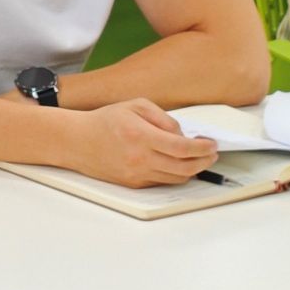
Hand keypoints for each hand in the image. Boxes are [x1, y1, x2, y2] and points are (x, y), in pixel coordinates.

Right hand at [67, 99, 218, 187]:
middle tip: (211, 154)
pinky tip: (176, 163)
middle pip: (185, 167)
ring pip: (177, 178)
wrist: (78, 141)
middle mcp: (140, 158)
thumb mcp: (135, 106)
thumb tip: (183, 134)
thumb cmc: (106, 121)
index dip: (203, 148)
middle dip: (204, 161)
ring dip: (192, 169)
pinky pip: (163, 181)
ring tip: (196, 158)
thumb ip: (163, 117)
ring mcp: (137, 173)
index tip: (212, 144)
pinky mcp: (134, 183)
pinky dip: (175, 174)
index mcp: (140, 135)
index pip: (182, 147)